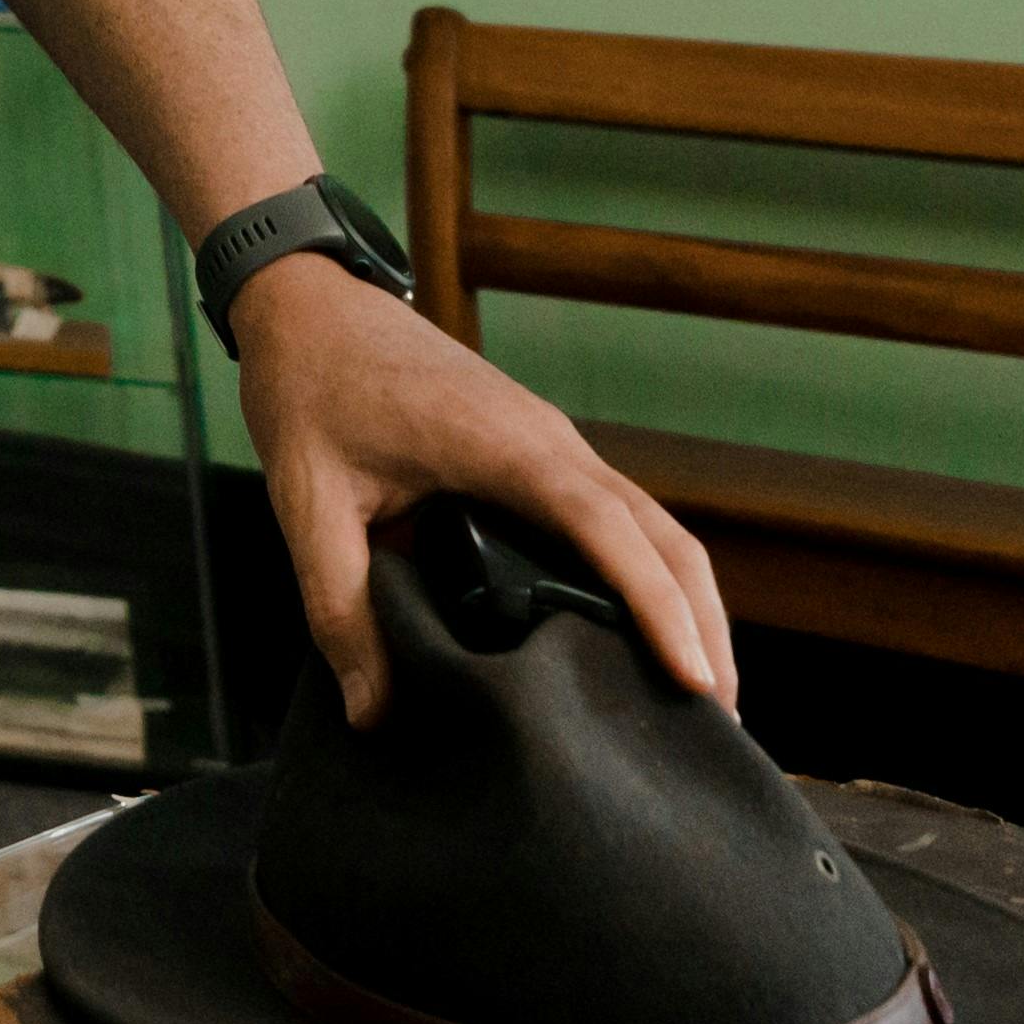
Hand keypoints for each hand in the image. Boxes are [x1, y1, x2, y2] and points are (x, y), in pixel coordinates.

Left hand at [223, 259, 736, 724]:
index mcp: (506, 448)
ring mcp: (553, 445)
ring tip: (699, 694)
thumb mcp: (307, 501)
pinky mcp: (540, 453)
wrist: (307, 299)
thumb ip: (338, 605)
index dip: (659, 608)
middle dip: (702, 625)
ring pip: (652, 527)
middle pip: (664, 537)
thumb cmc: (309, 386)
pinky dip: (650, 574)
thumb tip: (372, 712)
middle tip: (716, 724)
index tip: (696, 680)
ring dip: (686, 601)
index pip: (611, 533)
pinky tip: (643, 632)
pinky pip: (618, 517)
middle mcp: (551, 444)